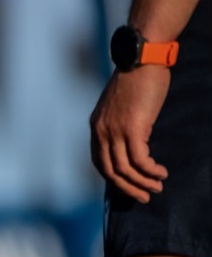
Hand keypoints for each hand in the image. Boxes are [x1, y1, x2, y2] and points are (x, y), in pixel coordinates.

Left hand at [90, 67, 170, 201]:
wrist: (142, 59)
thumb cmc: (137, 79)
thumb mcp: (121, 105)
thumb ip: (120, 123)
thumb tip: (132, 139)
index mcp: (96, 127)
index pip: (99, 161)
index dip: (114, 178)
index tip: (128, 185)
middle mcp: (101, 132)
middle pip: (110, 171)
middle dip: (127, 187)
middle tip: (144, 197)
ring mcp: (115, 131)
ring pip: (125, 169)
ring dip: (142, 182)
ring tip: (157, 187)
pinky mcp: (133, 129)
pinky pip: (140, 160)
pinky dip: (150, 170)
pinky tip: (161, 173)